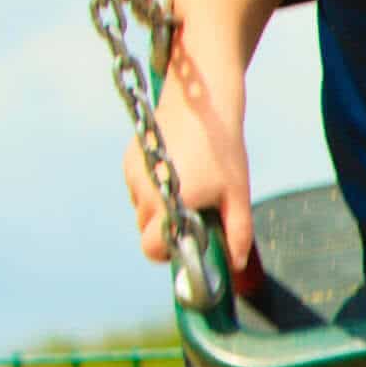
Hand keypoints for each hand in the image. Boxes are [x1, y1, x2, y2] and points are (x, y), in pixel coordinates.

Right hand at [126, 92, 252, 287]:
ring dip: (159, 208)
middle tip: (193, 213)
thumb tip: (236, 263)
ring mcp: (132, 174)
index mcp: (169, 203)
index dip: (167, 252)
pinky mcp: (127, 160)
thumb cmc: (223, 150)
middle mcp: (144, 191)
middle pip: (146, 231)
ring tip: (187, 186)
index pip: (151, 248)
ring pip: (141, 209)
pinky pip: (137, 188)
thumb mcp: (238, 194)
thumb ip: (238, 233)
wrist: (201, 102)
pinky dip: (152, 188)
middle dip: (167, 230)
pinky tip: (175, 169)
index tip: (186, 242)